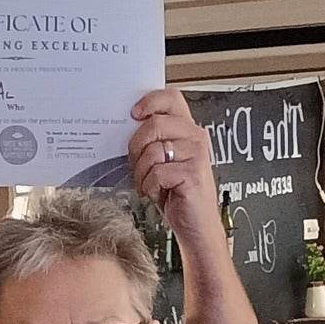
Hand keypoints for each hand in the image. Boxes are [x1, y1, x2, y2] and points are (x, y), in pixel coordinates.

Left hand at [130, 87, 220, 244]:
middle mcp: (195, 137)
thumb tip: (128, 126)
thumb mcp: (162, 161)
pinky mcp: (193, 173)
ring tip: (148, 183)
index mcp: (187, 129)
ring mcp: (196, 154)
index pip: (171, 98)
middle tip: (136, 164)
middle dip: (136, 146)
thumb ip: (152, 140)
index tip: (133, 114)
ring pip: (152, 151)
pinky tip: (157, 192)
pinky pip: (157, 173)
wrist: (196, 225)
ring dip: (142, 172)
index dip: (150, 101)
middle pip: (155, 123)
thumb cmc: (176, 193)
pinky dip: (149, 186)